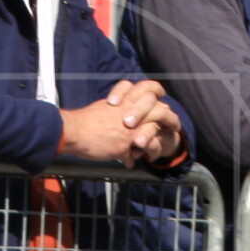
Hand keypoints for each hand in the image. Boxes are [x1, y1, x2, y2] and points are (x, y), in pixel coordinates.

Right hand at [59, 80, 178, 164]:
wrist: (74, 131)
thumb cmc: (84, 121)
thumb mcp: (103, 109)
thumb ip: (115, 110)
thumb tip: (117, 113)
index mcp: (124, 100)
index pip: (148, 88)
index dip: (156, 91)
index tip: (160, 95)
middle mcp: (130, 111)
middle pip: (159, 108)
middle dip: (170, 117)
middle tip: (175, 125)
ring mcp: (130, 128)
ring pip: (155, 129)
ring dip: (160, 140)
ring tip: (160, 150)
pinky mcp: (126, 144)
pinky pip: (140, 151)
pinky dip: (135, 158)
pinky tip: (130, 163)